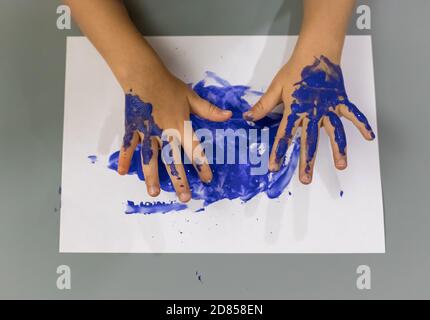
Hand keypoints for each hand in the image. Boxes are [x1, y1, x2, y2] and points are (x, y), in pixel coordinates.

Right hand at [117, 68, 231, 201]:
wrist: (144, 75)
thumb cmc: (168, 85)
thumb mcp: (191, 97)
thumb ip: (209, 110)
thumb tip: (228, 115)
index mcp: (180, 126)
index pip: (194, 150)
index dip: (202, 165)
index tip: (207, 179)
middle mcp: (164, 133)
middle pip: (173, 161)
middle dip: (179, 180)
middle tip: (184, 197)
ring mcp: (147, 132)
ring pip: (150, 159)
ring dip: (152, 176)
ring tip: (154, 192)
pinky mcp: (133, 129)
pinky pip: (128, 146)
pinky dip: (124, 158)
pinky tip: (122, 172)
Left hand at [243, 54, 374, 184]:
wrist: (316, 52)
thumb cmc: (296, 69)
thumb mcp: (276, 88)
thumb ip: (263, 105)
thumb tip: (248, 117)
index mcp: (295, 110)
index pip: (284, 135)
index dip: (278, 152)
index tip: (274, 167)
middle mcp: (312, 112)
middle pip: (309, 141)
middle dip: (307, 161)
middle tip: (305, 179)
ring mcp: (328, 108)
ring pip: (334, 132)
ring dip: (338, 149)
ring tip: (341, 166)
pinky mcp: (340, 102)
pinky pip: (353, 115)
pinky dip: (362, 124)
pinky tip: (370, 137)